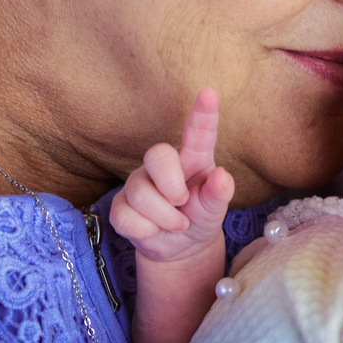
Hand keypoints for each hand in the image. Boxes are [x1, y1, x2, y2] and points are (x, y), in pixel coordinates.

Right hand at [111, 88, 234, 262]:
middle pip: (156, 155)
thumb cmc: (200, 217)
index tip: (209, 94)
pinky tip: (154, 231)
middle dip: (170, 184)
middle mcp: (164, 165)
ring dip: (164, 218)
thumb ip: (220, 194)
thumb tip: (221, 176)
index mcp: (193, 159)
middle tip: (183, 203)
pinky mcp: (121, 205)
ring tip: (177, 225)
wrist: (180, 249)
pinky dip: (145, 231)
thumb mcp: (215, 210)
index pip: (197, 134)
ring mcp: (139, 182)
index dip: (203, 114)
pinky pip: (126, 215)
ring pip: (140, 193)